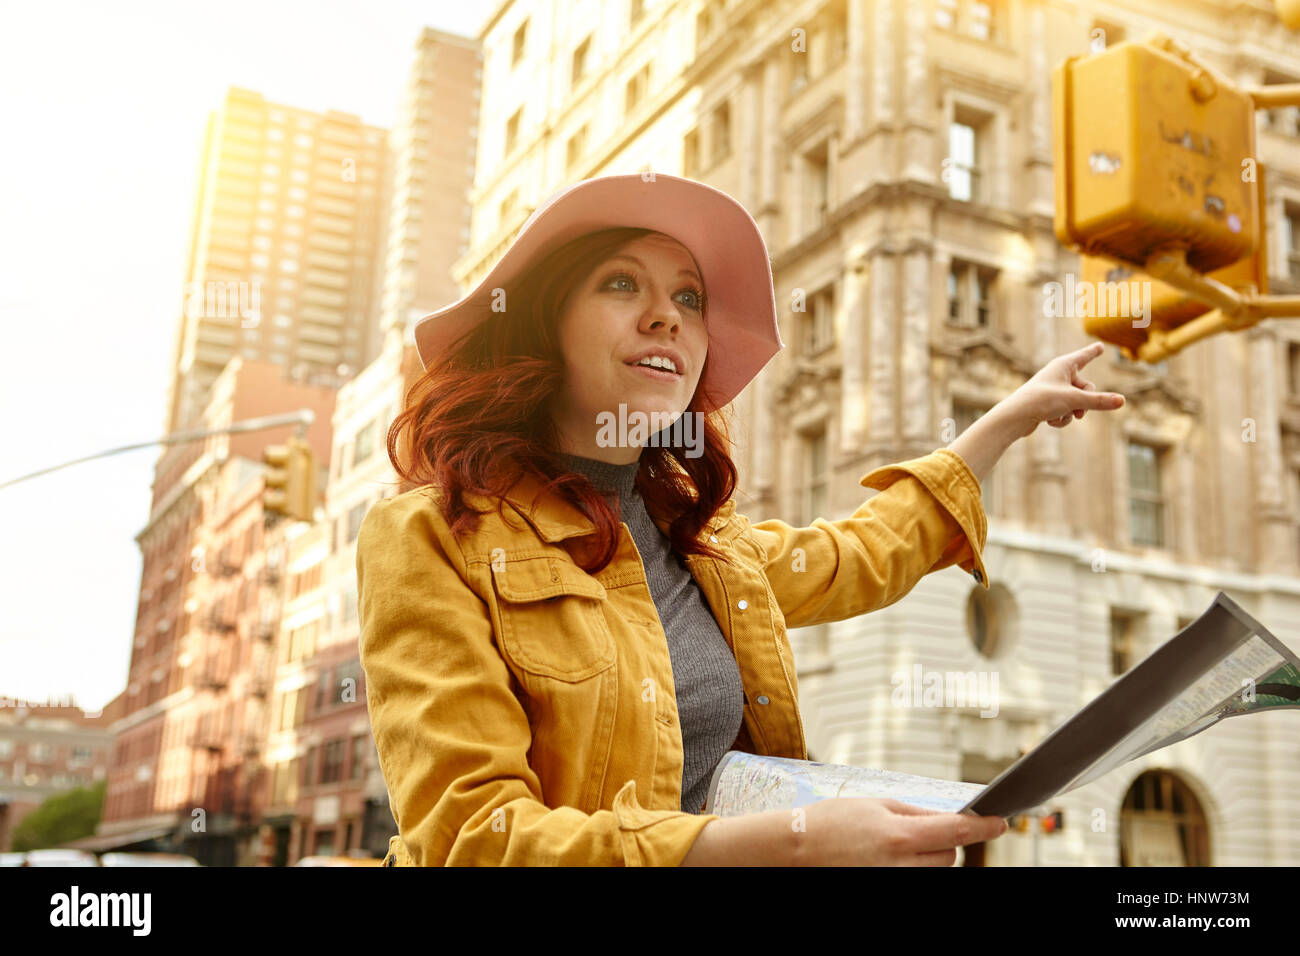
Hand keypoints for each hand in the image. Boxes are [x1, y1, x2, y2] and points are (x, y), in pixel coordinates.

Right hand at [797, 797, 1007, 864]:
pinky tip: (888, 858)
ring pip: (934, 871)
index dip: (982, 826)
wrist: (796, 850)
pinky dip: (911, 867)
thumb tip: (948, 818)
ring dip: (927, 857)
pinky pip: (915, 878)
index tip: (1000, 821)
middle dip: (944, 842)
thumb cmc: (832, 822)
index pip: (956, 831)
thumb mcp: (876, 806)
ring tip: (893, 846)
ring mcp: (894, 882)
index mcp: (899, 837)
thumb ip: (916, 813)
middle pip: (949, 857)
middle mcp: (901, 866)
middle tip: (918, 830)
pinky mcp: (886, 888)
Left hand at [1002, 341, 1124, 439]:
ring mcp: (1052, 390)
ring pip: (1076, 402)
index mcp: (1063, 365)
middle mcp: (1057, 375)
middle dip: (1085, 402)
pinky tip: (1049, 421)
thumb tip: (1122, 401)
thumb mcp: (1075, 400)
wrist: (1015, 417)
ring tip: (1059, 415)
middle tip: (1079, 410)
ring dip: (1071, 413)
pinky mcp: (1046, 404)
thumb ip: (1099, 401)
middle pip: (1085, 388)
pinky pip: (1064, 411)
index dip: (1093, 352)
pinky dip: (1061, 418)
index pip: (1084, 356)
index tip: (1100, 346)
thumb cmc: (1042, 401)